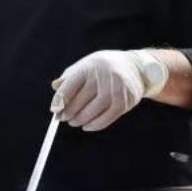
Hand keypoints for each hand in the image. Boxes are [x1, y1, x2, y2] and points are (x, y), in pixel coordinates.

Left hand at [50, 49, 167, 131]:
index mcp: (89, 67)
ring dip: (80, 120)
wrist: (137, 68)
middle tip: (62, 118)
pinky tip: (87, 126)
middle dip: (68, 112)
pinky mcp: (125, 102)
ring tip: (73, 122)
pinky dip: (95, 125)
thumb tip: (55, 87)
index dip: (60, 101)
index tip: (54, 110)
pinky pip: (106, 119)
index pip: (69, 87)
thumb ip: (69, 75)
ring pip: (92, 112)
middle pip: (80, 101)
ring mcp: (115, 90)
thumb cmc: (104, 67)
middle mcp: (103, 77)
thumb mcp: (86, 64)